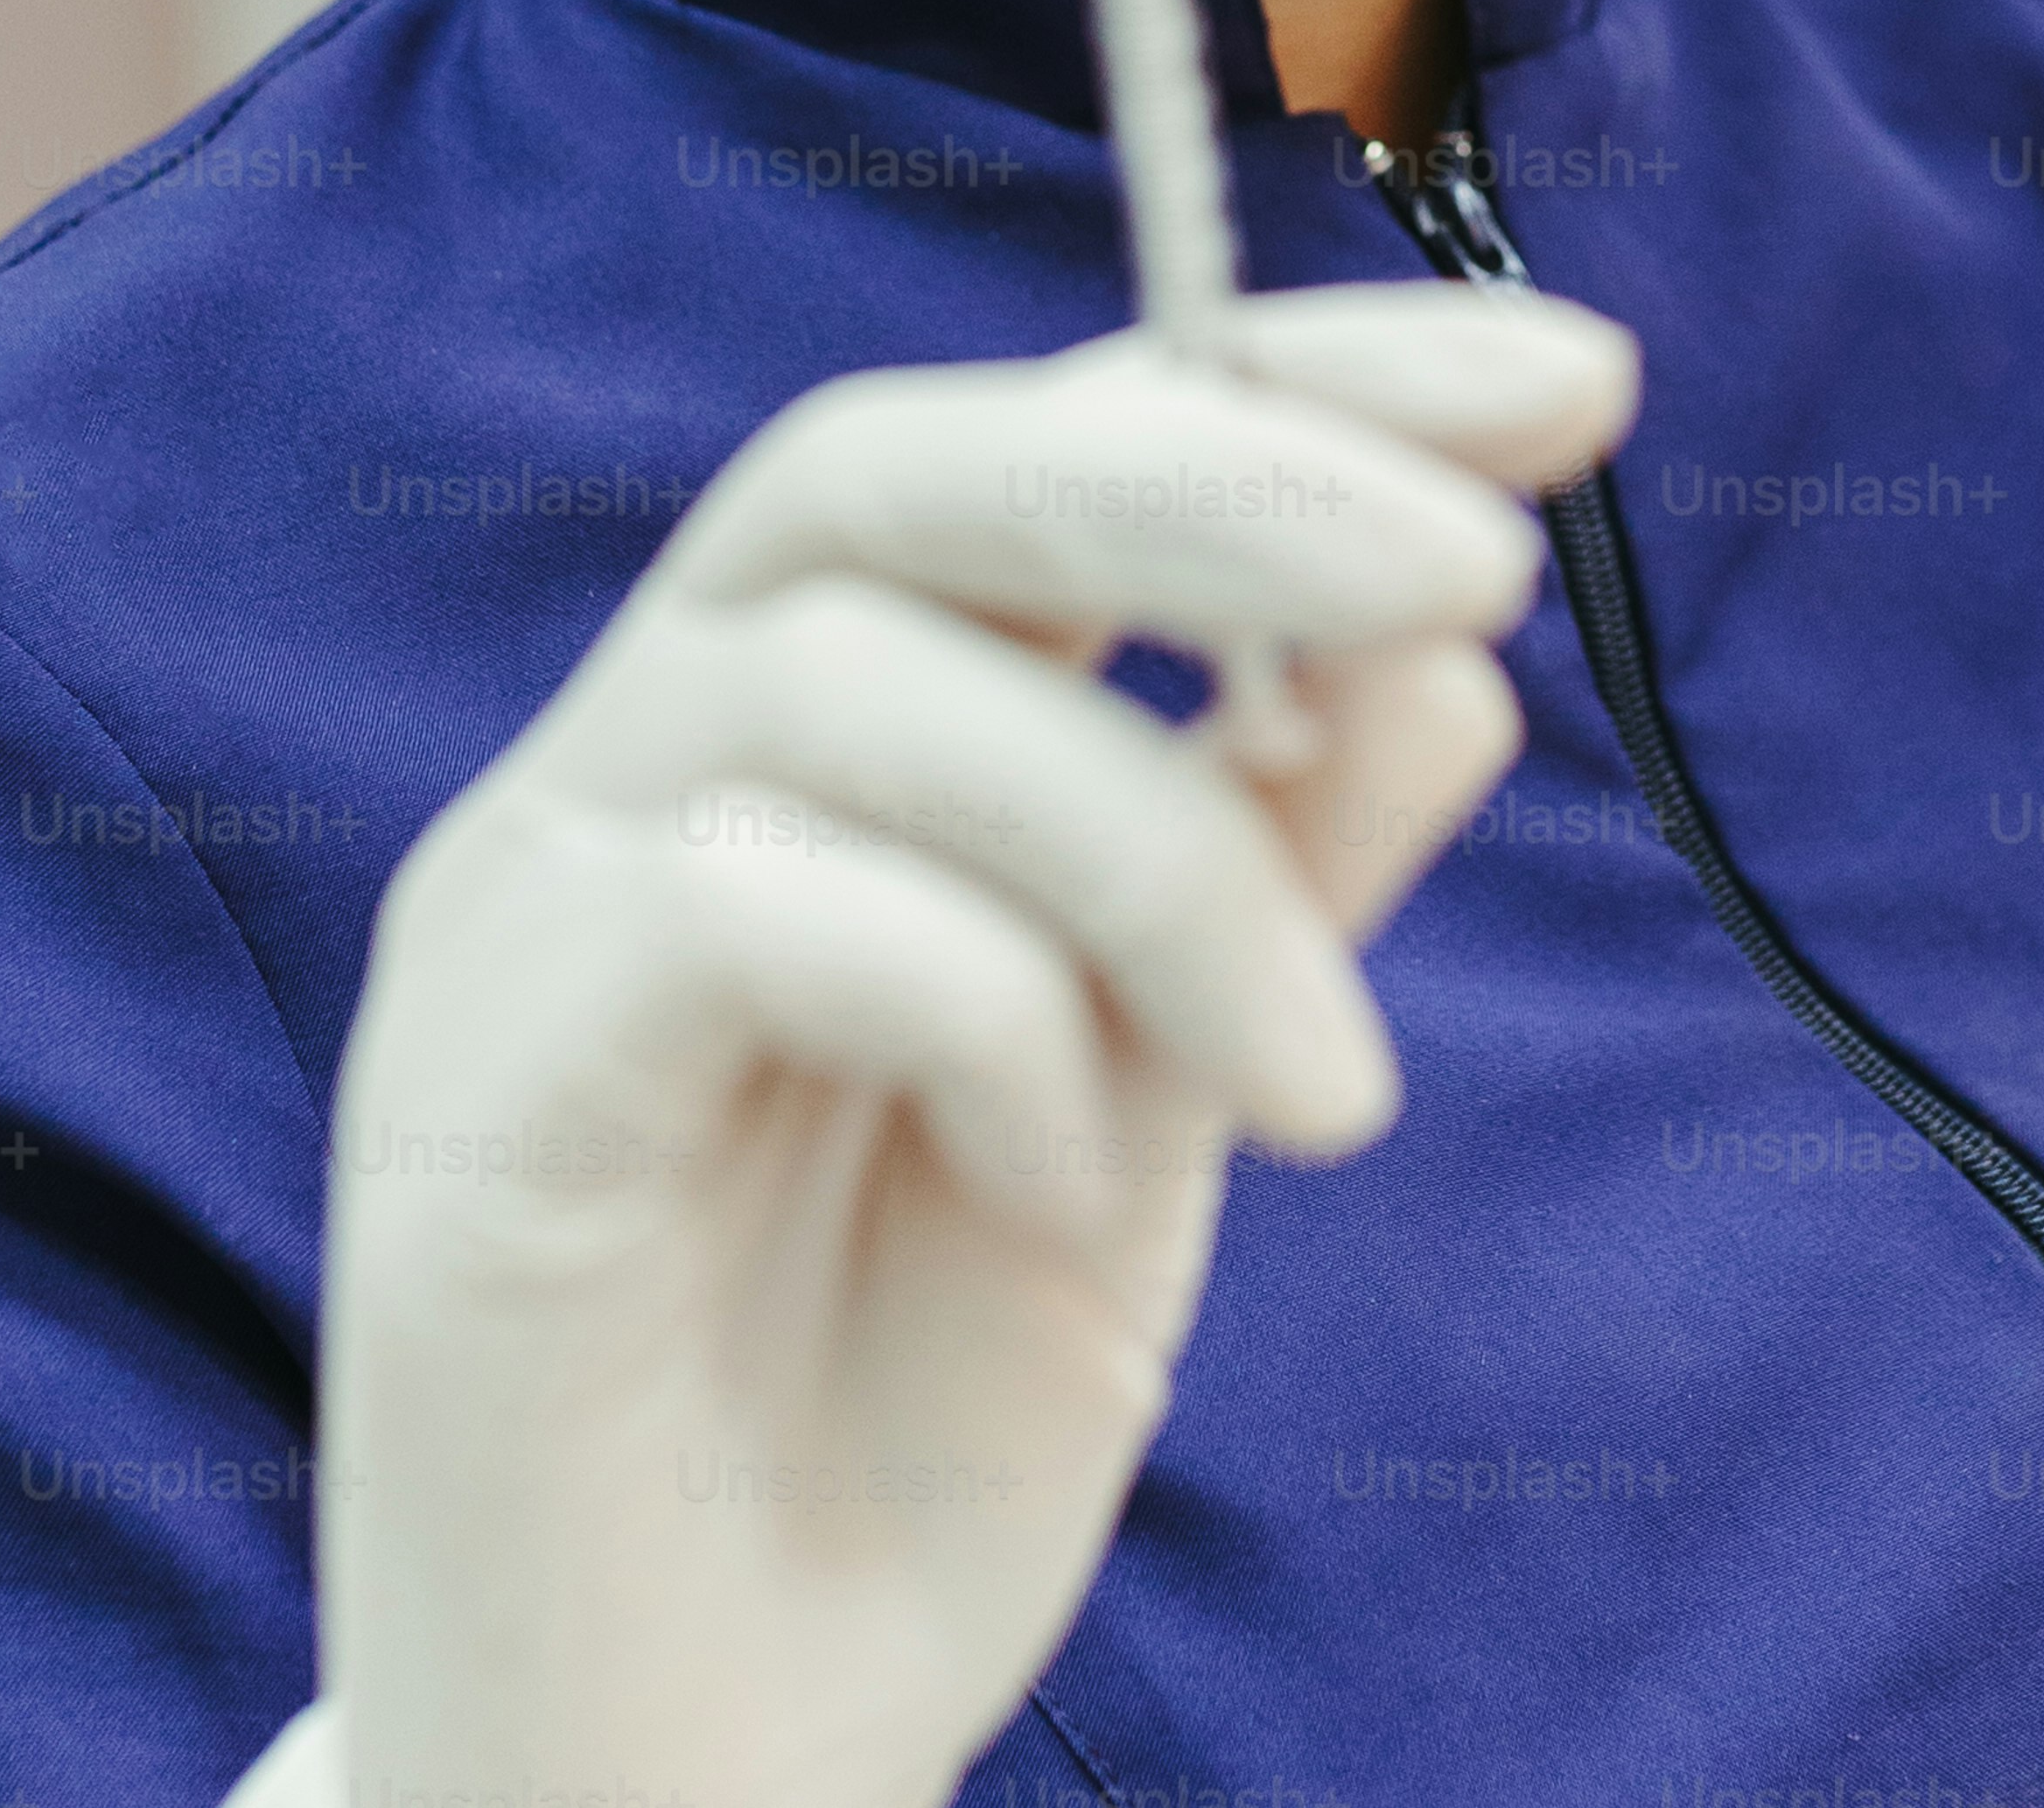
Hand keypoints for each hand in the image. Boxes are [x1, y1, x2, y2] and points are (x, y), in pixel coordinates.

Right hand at [316, 284, 1635, 1807]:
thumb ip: (1282, 863)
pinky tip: (1063, 1187)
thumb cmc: (913, 1414)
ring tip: (1323, 1100)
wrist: (700, 1781)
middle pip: (903, 465)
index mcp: (817, 708)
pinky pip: (743, 901)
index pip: (1038, 429)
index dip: (1295, 377)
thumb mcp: (1176, 1099)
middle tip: (1482, 571)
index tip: (1575, 382)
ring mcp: (528, 893)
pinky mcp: (468, 1080)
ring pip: (862, 682)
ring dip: (1161, 862)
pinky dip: (976, 1013)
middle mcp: (644, 746)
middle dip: (1222, 479)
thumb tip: (1462, 644)